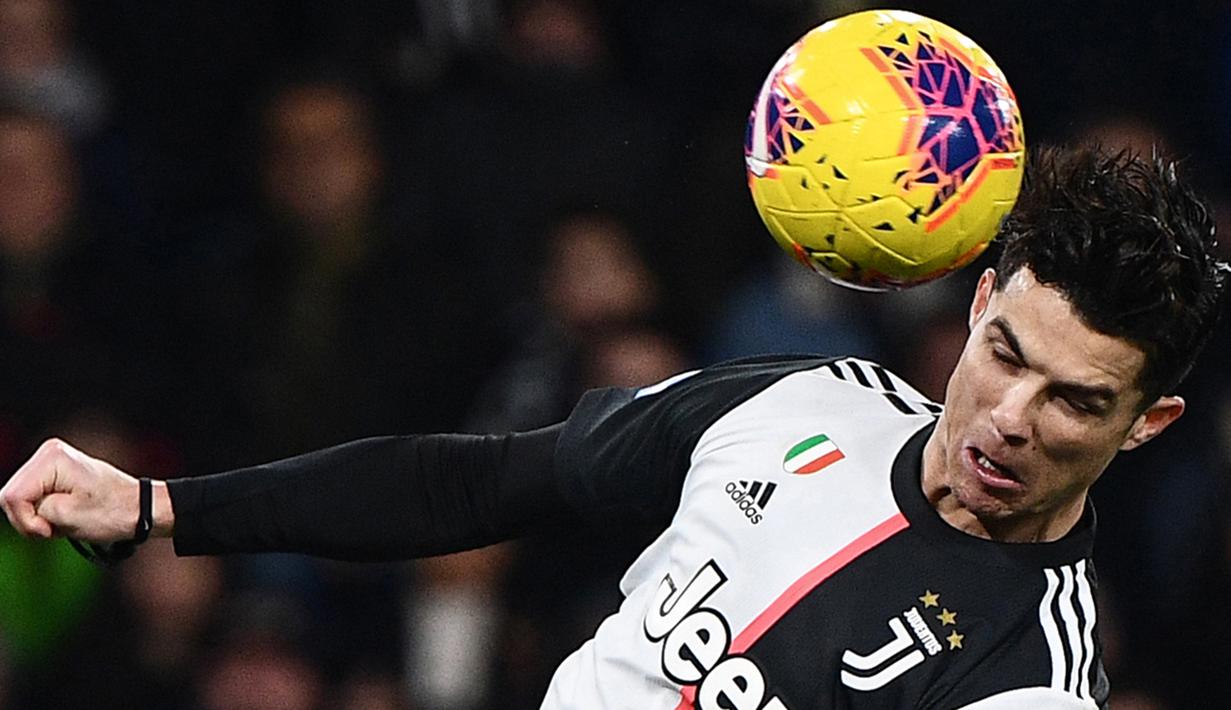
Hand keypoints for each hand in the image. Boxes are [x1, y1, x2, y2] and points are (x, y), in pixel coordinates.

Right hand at [1, 438, 144, 542]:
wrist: (140, 508)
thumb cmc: (111, 512)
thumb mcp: (65, 516)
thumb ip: (30, 509)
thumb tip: (14, 501)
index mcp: (52, 458)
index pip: (12, 496)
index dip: (26, 520)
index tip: (50, 530)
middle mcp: (49, 453)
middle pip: (10, 496)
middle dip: (30, 519)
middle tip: (57, 528)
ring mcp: (50, 461)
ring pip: (17, 500)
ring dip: (37, 518)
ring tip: (64, 521)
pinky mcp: (53, 473)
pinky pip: (30, 499)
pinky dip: (43, 513)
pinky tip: (63, 515)